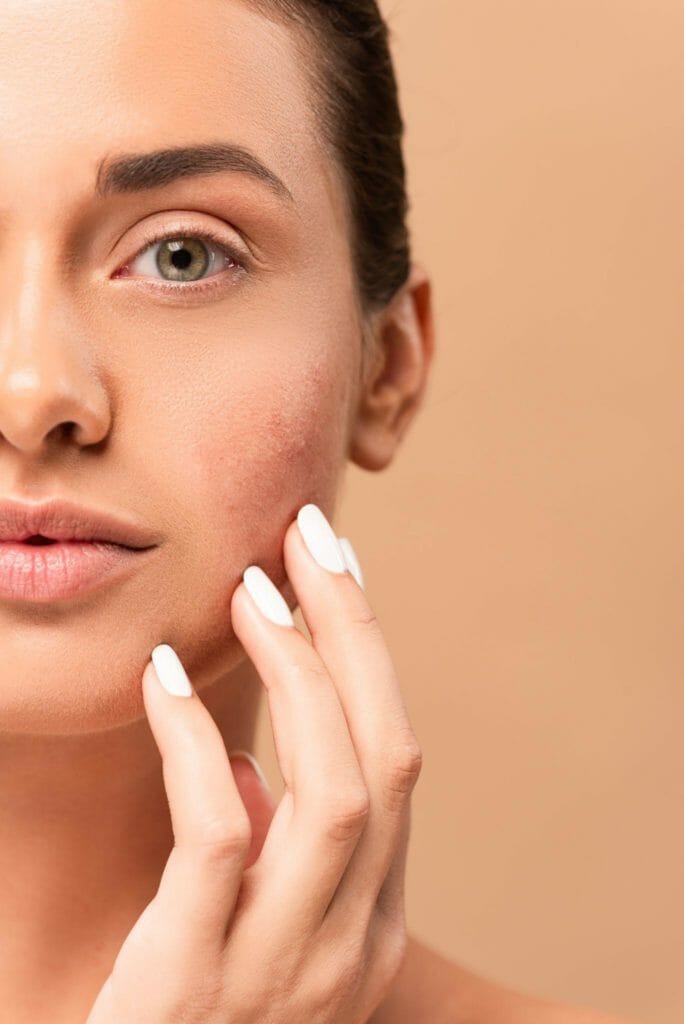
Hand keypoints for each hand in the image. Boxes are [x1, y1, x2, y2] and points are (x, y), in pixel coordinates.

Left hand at [85, 503, 422, 1023]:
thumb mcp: (254, 936)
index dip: (368, 653)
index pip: (397, 758)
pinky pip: (220, 837)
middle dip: (352, 632)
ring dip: (298, 672)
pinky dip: (197, 746)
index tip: (331, 567)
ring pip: (334, 789)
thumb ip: (270, 855)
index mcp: (373, 923)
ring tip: (253, 591)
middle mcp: (353, 944)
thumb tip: (249, 763)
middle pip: (385, 755)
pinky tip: (164, 680)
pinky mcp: (195, 984)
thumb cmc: (189, 1023)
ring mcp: (285, 973)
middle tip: (307, 538)